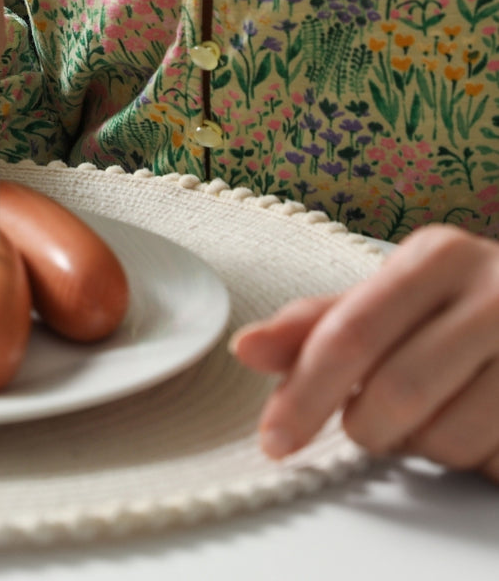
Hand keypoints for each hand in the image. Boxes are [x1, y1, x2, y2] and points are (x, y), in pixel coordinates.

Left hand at [232, 224, 498, 482]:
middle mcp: (498, 290)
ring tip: (440, 412)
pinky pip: (493, 459)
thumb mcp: (391, 300)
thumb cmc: (461, 310)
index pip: (351, 334)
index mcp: (439, 257)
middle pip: (395, 392)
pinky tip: (480, 425)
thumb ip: (318, 326)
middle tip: (372, 422)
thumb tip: (244, 348)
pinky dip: (473, 459)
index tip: (275, 440)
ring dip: (425, 446)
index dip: (304, 395)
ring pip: (448, 437)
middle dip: (368, 426)